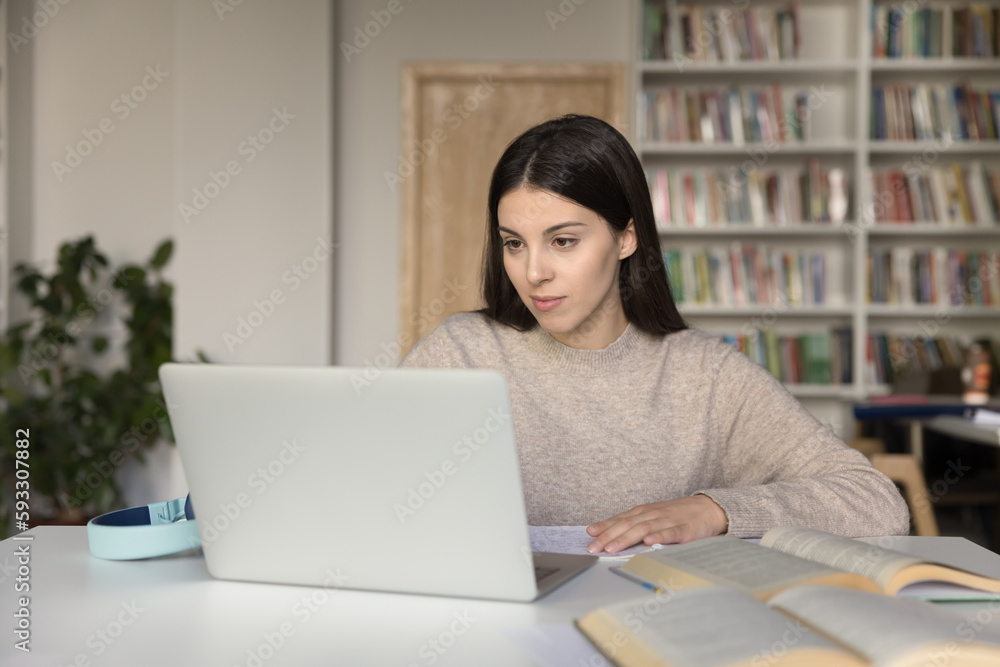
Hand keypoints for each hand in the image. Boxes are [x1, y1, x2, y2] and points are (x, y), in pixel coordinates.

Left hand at [585, 495, 728, 553]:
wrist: (708, 509)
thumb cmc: (677, 515)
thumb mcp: (653, 517)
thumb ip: (635, 525)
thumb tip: (609, 536)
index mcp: (644, 512)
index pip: (620, 519)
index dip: (604, 526)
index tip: (589, 535)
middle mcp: (653, 514)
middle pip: (627, 525)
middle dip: (608, 536)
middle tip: (593, 547)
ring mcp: (668, 521)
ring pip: (644, 529)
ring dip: (626, 538)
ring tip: (612, 548)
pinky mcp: (684, 530)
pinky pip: (670, 533)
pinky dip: (659, 537)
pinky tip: (649, 542)